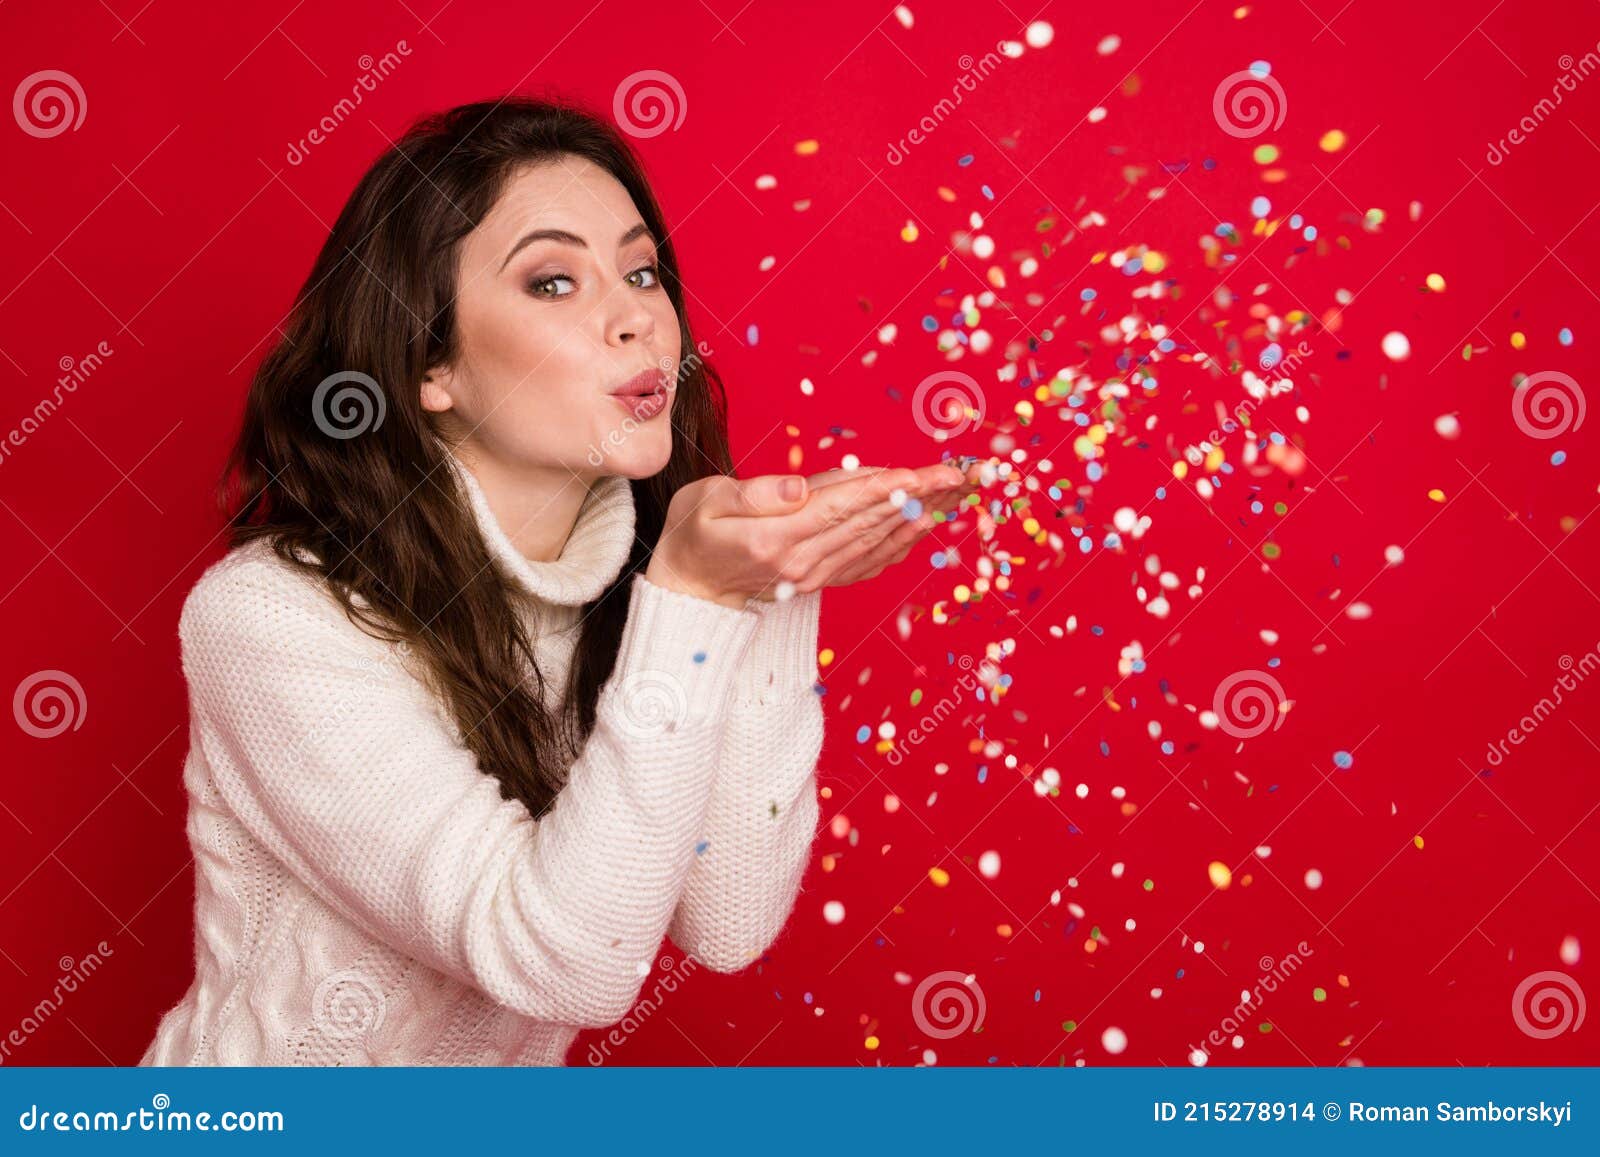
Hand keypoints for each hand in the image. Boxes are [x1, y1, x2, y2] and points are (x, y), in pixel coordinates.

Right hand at [644, 464, 971, 607]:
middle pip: (870, 523)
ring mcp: (815, 574)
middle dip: (917, 497)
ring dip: (919, 516)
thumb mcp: (707, 502)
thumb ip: (755, 495)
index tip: (921, 473)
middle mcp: (803, 562)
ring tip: (954, 493)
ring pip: (877, 540)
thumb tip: (799, 488)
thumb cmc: (693, 534)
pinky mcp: (821, 578)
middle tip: (957, 475)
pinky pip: (870, 559)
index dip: (883, 488)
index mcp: (776, 539)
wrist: (688, 587)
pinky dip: (901, 542)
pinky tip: (925, 526)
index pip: (841, 508)